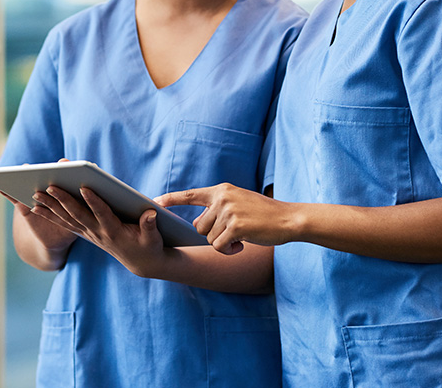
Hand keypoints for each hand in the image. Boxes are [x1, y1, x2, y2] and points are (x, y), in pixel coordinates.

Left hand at [29, 185, 167, 277]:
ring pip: (66, 219)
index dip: (94, 201)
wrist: (141, 263)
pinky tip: (35, 206)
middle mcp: (98, 233)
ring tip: (35, 194)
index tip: (86, 187)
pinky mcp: (85, 233)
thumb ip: (150, 225)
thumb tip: (151, 214)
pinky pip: (64, 223)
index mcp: (115, 232)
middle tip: (49, 186)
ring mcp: (90, 234)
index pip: (102, 214)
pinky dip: (50, 215)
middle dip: (63, 201)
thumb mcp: (153, 238)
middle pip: (78, 215)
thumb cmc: (149, 246)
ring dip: (50, 207)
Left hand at [156, 183, 295, 254]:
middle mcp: (222, 198)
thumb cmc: (264, 214)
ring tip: (241, 238)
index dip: (172, 199)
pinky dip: (229, 250)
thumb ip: (217, 210)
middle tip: (233, 234)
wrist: (288, 219)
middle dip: (213, 235)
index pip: (191, 195)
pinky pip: (219, 246)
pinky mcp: (235, 226)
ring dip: (223, 244)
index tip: (154, 202)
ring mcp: (229, 211)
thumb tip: (197, 223)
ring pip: (209, 238)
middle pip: (199, 226)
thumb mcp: (238, 204)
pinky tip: (242, 245)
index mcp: (222, 190)